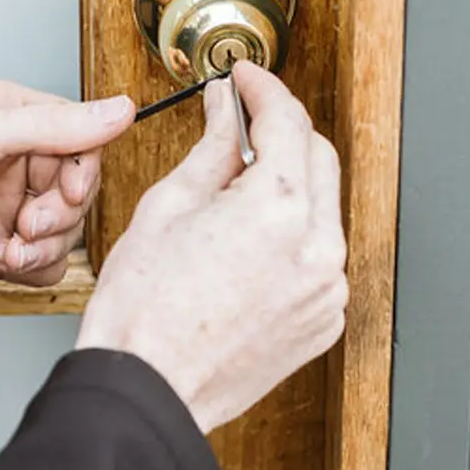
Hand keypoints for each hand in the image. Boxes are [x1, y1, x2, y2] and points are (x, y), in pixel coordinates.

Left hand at [0, 80, 135, 308]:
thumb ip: (49, 126)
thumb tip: (117, 109)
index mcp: (4, 114)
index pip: (77, 132)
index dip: (82, 164)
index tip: (66, 186)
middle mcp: (8, 159)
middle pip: (78, 183)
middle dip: (63, 208)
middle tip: (30, 220)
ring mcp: (2, 207)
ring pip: (67, 227)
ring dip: (45, 242)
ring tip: (7, 244)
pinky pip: (45, 262)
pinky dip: (30, 266)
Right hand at [75, 63, 346, 432]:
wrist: (148, 389)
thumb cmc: (144, 309)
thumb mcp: (168, 206)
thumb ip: (211, 148)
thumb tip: (225, 110)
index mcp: (277, 209)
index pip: (288, 121)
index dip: (263, 89)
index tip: (244, 79)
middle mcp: (316, 248)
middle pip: (318, 158)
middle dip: (282, 133)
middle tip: (241, 123)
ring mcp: (326, 289)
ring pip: (321, 210)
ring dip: (287, 187)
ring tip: (232, 195)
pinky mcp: (324, 320)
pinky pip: (318, 258)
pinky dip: (291, 239)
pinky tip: (246, 246)